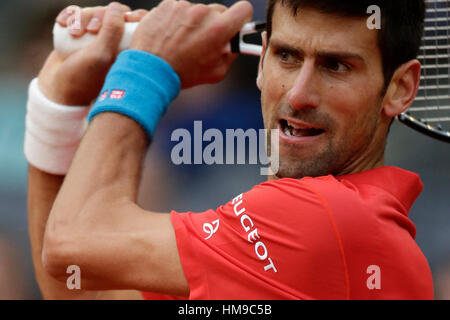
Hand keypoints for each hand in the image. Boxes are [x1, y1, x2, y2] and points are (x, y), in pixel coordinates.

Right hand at [38, 3, 147, 105]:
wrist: (58, 89)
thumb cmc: (83, 76)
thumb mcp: (101, 54)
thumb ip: (112, 31)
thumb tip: (116, 8)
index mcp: (128, 50)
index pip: (138, 24)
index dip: (132, 16)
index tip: (125, 19)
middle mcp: (114, 43)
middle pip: (113, 13)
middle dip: (98, 16)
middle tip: (90, 31)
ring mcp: (96, 38)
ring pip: (94, 12)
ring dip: (81, 17)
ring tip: (73, 33)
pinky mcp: (79, 34)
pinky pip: (76, 14)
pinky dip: (69, 15)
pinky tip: (62, 23)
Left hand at [130, 0, 252, 88]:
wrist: (150, 69)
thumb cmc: (184, 74)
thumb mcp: (216, 73)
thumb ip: (231, 55)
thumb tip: (235, 45)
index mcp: (219, 29)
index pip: (244, 9)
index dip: (241, 18)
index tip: (235, 25)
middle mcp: (203, 13)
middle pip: (219, 11)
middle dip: (215, 24)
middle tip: (205, 40)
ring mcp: (184, 7)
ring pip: (197, 11)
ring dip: (194, 23)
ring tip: (182, 41)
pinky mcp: (167, 5)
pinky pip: (179, 9)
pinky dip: (177, 20)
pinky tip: (170, 35)